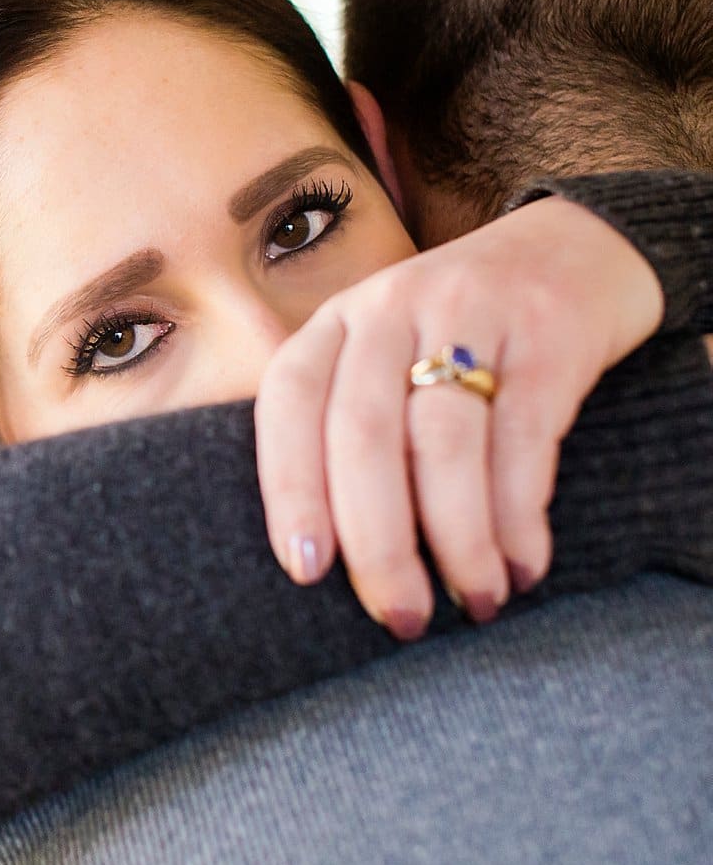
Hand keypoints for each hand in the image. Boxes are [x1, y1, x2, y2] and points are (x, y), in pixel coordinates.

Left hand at [255, 197, 664, 638]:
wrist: (576, 248)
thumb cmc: (456, 334)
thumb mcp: (384, 355)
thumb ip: (346, 427)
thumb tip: (323, 558)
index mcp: (335, 322)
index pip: (288, 403)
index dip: (289, 488)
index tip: (306, 570)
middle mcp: (391, 307)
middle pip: (364, 433)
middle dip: (378, 539)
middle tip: (399, 616)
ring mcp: (470, 312)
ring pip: (444, 440)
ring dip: (458, 537)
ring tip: (475, 601)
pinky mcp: (548, 333)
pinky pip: (524, 434)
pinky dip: (519, 510)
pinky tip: (522, 563)